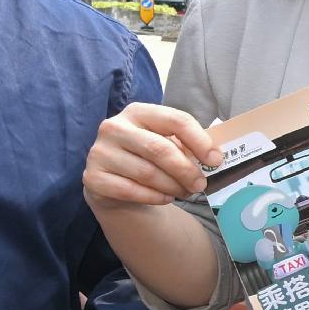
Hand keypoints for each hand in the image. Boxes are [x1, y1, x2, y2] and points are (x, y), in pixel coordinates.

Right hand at [86, 101, 213, 210]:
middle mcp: (114, 127)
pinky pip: (131, 191)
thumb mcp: (166, 143)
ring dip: (173, 187)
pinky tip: (165, 198)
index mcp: (137, 112)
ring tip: (185, 192)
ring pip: (147, 173)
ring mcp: (100, 152)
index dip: (199, 141)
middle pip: (160, 149)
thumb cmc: (147, 158)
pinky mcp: (93, 178)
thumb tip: (215, 157)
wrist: (114, 181)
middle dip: (186, 170)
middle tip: (201, 185)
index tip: (215, 160)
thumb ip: (188, 144)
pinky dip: (154, 197)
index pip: (175, 119)